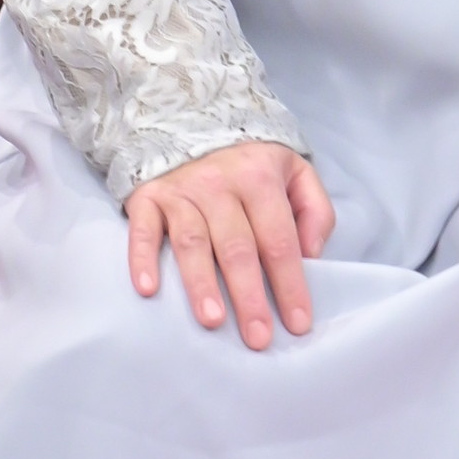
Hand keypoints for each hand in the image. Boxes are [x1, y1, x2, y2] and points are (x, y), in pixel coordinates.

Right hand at [125, 141, 335, 349]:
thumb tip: (313, 255)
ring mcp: (182, 190)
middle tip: (257, 338)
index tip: (297, 324)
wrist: (191, 120)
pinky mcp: (149, 196)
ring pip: (193, 242)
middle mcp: (220, 183)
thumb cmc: (250, 162)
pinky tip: (148, 289)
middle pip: (237, 246)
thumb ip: (315, 209)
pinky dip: (144, 259)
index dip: (290, 283)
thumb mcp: (294, 170)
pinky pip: (144, 230)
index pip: (279, 239)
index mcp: (260, 177)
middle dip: (249, 296)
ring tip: (212, 321)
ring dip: (201, 283)